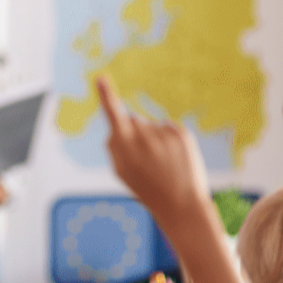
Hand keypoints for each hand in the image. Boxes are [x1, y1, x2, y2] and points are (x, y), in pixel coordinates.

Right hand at [98, 76, 213, 233]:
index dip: (106, 95)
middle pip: (133, 120)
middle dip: (134, 132)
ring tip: (161, 163)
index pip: (114, 115)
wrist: (182, 204)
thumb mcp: (123, 173)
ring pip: (151, 125)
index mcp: (126, 148)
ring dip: (152, 138)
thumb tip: (115, 128)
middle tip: (144, 160)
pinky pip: (167, 128)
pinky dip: (167, 139)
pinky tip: (172, 158)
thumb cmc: (147, 189)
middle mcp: (145, 137)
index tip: (100, 77)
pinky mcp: (182, 134)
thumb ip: (114, 148)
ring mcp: (165, 134)